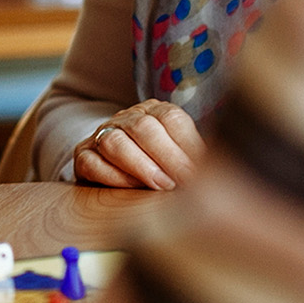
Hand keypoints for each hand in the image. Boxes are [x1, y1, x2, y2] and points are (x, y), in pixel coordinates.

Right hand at [70, 100, 203, 189]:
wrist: (118, 174)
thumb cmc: (163, 171)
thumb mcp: (183, 159)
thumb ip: (197, 160)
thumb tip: (220, 174)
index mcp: (155, 112)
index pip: (172, 119)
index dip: (188, 147)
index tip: (202, 174)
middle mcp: (127, 118)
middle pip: (143, 127)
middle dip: (167, 158)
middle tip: (183, 183)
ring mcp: (101, 135)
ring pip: (114, 142)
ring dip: (141, 167)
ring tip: (161, 186)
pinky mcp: (83, 155)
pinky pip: (91, 162)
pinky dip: (112, 177)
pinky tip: (131, 190)